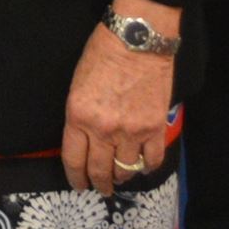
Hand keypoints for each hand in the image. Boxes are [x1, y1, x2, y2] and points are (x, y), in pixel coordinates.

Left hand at [59, 0, 178, 191]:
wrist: (137, 40)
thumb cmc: (102, 54)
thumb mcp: (77, 86)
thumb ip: (79, 117)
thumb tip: (84, 141)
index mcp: (78, 117)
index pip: (74, 160)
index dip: (76, 177)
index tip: (79, 184)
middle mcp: (103, 130)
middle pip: (100, 170)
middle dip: (99, 184)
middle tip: (101, 189)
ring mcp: (131, 132)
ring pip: (126, 169)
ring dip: (122, 176)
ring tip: (120, 177)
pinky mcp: (154, 128)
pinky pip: (152, 160)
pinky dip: (148, 167)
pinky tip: (143, 166)